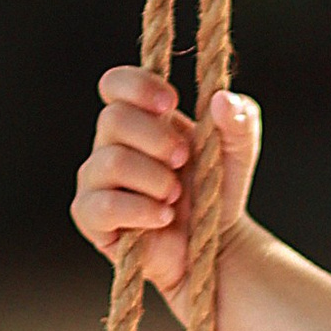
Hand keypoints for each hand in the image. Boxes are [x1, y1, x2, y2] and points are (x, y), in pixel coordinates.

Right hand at [69, 69, 261, 295]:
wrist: (212, 246)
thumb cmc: (216, 191)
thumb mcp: (239, 153)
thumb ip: (239, 120)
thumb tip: (221, 98)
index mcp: (139, 117)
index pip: (116, 84)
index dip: (138, 86)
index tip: (172, 103)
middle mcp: (110, 143)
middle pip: (114, 118)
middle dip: (156, 138)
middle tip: (184, 159)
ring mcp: (96, 179)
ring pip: (112, 161)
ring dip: (154, 178)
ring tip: (175, 196)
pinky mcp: (91, 217)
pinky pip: (105, 205)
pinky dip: (141, 210)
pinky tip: (164, 217)